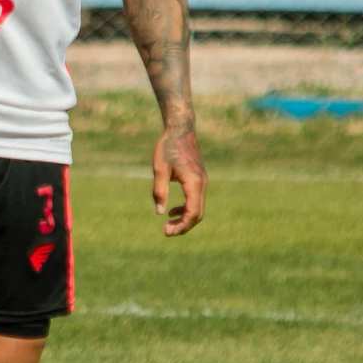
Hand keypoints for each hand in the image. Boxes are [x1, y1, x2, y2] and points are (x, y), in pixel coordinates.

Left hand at [151, 122, 205, 236]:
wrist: (180, 130)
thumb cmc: (167, 147)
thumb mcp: (159, 169)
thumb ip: (160, 191)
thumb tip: (160, 213)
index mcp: (193, 183)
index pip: (193, 212)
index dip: (182, 226)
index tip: (167, 232)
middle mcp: (202, 184)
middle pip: (198, 214)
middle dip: (183, 226)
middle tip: (166, 232)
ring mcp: (202, 182)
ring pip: (198, 209)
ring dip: (185, 219)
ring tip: (168, 225)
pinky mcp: (199, 179)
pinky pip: (196, 200)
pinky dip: (186, 209)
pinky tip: (172, 211)